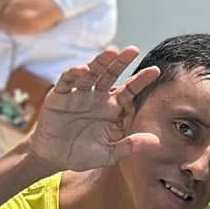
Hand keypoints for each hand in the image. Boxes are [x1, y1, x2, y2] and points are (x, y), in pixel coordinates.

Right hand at [26, 46, 160, 170]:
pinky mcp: (58, 97)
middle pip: (110, 75)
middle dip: (121, 62)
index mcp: (111, 108)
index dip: (140, 80)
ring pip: (90, 73)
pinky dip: (73, 74)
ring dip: (100, 62)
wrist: (53, 158)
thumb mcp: (109, 153)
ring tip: (111, 52)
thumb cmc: (83, 154)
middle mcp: (96, 97)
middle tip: (133, 50)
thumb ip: (130, 146)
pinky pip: (66, 82)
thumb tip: (156, 141)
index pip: (129, 90)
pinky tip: (82, 69)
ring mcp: (78, 95)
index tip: (155, 71)